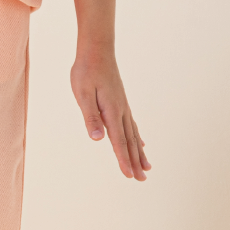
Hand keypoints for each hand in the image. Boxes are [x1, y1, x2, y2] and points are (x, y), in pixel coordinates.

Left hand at [70, 47, 150, 180]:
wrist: (97, 49)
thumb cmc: (86, 71)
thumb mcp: (82, 94)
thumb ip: (91, 117)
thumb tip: (98, 139)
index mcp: (111, 111)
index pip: (118, 141)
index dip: (123, 160)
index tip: (129, 176)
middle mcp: (121, 111)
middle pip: (129, 142)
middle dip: (135, 162)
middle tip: (142, 180)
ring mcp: (123, 107)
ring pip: (133, 135)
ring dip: (139, 153)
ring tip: (146, 168)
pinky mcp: (121, 102)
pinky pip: (132, 125)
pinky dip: (137, 137)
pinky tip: (141, 143)